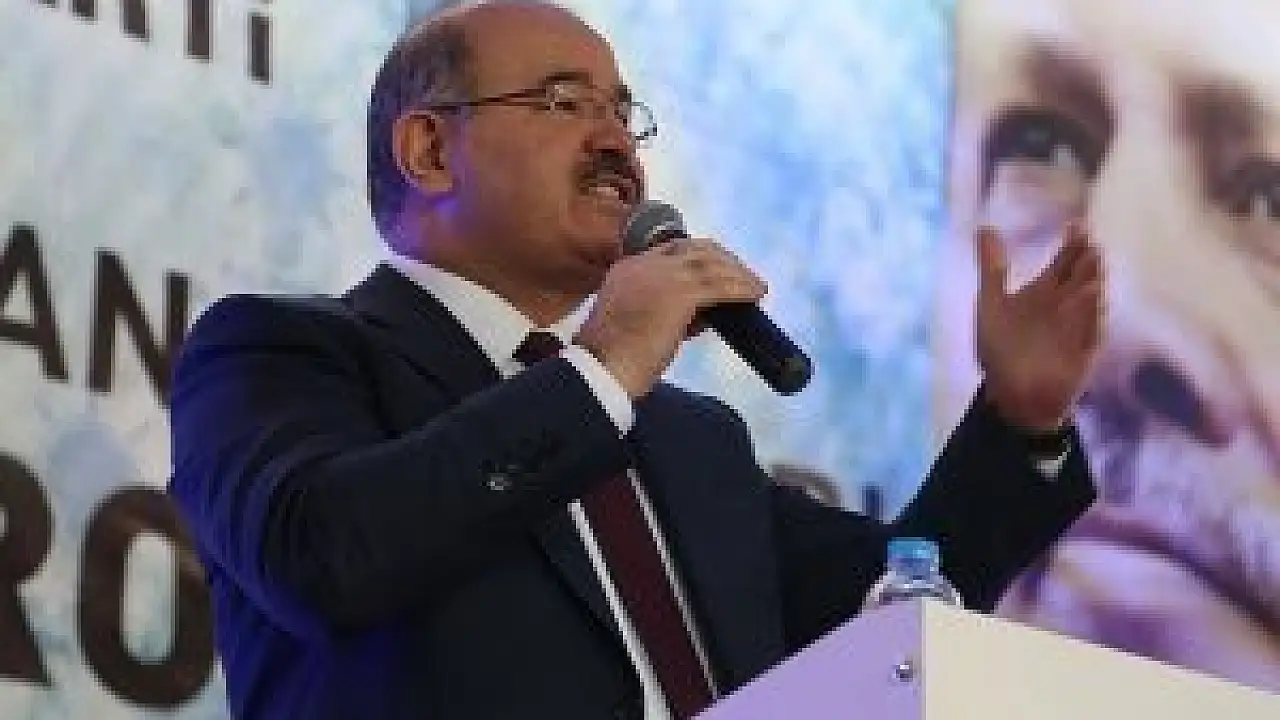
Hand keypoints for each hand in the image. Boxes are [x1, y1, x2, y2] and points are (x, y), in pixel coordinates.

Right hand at [575, 239, 766, 396]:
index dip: (700, 257)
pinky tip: (757, 294)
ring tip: (756, 287)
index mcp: (628, 269)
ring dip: (739, 274)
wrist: (601, 368)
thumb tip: (698, 318)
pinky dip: (742, 287)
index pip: (672, 250)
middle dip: (724, 260)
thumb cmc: (613, 359)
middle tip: (743, 277)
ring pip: (712, 265)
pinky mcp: (680, 294)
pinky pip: (721, 285)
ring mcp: (663, 276)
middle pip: (696, 249)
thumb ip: (660, 311)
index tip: (718, 271)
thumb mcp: (633, 323)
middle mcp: (645, 265)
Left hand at [976, 222, 1104, 431]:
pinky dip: (1092, 316)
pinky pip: (1091, 331)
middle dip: (1086, 258)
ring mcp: (1077, 327)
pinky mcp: (1083, 352)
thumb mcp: (992, 304)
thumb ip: (992, 268)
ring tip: (1094, 261)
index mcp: (1045, 292)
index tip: (1076, 224)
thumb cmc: (1002, 349)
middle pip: (1081, 275)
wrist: (1010, 395)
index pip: (1064, 262)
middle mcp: (1065, 305)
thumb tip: (984, 227)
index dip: (1072, 244)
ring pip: (1089, 300)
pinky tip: (1092, 298)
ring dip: (1092, 282)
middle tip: (1089, 239)